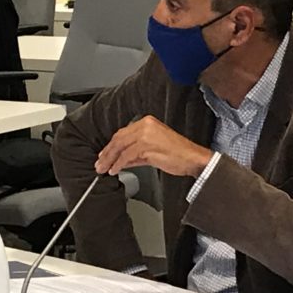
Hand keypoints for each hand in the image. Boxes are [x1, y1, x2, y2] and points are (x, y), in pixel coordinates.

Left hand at [94, 116, 212, 177]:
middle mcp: (145, 125)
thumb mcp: (153, 151)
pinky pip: (127, 155)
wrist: (193, 158)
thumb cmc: (178, 155)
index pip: (123, 133)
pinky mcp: (147, 145)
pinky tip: (115, 170)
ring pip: (120, 146)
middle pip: (119, 138)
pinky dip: (119, 164)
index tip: (104, 155)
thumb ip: (137, 154)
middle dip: (107, 153)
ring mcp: (146, 134)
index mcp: (147, 123)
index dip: (111, 146)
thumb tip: (123, 161)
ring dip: (110, 159)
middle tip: (99, 163)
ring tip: (104, 169)